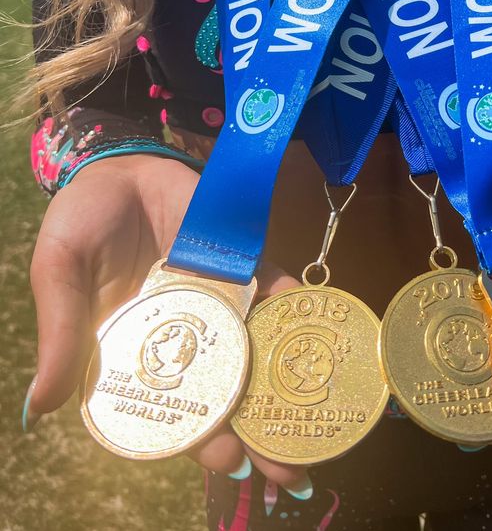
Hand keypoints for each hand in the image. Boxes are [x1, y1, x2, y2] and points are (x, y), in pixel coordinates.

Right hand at [24, 155, 311, 496]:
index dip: (199, 437)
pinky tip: (316, 331)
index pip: (171, 406)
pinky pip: (270, 288)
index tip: (226, 459)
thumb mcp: (60, 271)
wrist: (120, 161)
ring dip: (284, 384)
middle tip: (291, 464)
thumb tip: (40, 408)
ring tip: (315, 421)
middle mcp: (184, 334)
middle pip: (225, 389)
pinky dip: (293, 308)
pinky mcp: (239, 263)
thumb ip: (59, 331)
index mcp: (136, 350)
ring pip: (256, 350)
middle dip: (257, 427)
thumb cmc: (83, 219)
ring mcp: (216, 299)